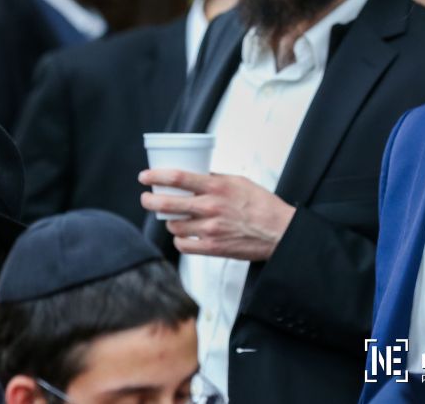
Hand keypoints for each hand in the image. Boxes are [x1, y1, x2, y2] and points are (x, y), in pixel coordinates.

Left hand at [140, 169, 295, 261]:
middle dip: (150, 200)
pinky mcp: (212, 248)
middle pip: (167, 203)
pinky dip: (179, 240)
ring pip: (173, 226)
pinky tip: (183, 235)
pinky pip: (183, 245)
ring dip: (169, 221)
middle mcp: (210, 207)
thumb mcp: (240, 182)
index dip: (156, 176)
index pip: (178, 178)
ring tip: (173, 218)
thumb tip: (196, 176)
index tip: (145, 176)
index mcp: (217, 187)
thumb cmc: (263, 205)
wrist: (279, 231)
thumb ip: (216, 179)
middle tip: (146, 198)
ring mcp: (209, 229)